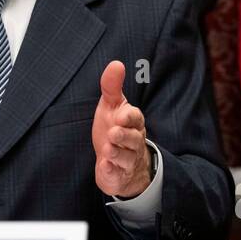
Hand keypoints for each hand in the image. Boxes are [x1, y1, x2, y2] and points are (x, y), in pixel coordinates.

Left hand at [92, 61, 151, 198]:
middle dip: (124, 136)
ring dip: (117, 153)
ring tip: (108, 148)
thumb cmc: (116, 129)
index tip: (120, 115)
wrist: (120, 163)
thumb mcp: (112, 106)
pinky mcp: (118, 176)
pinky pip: (117, 175)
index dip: (129, 117)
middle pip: (133, 139)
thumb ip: (111, 87)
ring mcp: (127, 161)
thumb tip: (116, 63)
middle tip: (113, 133)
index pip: (135, 118)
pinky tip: (104, 166)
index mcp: (133, 123)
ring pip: (126, 158)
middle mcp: (133, 142)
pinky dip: (111, 171)